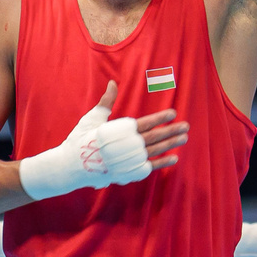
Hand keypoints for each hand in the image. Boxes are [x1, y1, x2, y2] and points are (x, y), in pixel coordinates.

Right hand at [15, 80, 185, 201]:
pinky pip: (147, 168)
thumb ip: (106, 102)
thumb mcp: (92, 118)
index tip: (173, 113)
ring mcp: (126, 162)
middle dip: (171, 132)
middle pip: (153, 138)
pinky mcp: (125, 172)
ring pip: (153, 152)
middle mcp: (124, 148)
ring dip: (170, 145)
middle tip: (186, 127)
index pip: (143, 124)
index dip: (159, 118)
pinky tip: (173, 158)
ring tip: (184, 139)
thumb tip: (113, 83)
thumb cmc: (79, 139)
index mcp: (117, 133)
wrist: (70, 167)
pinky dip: (161, 163)